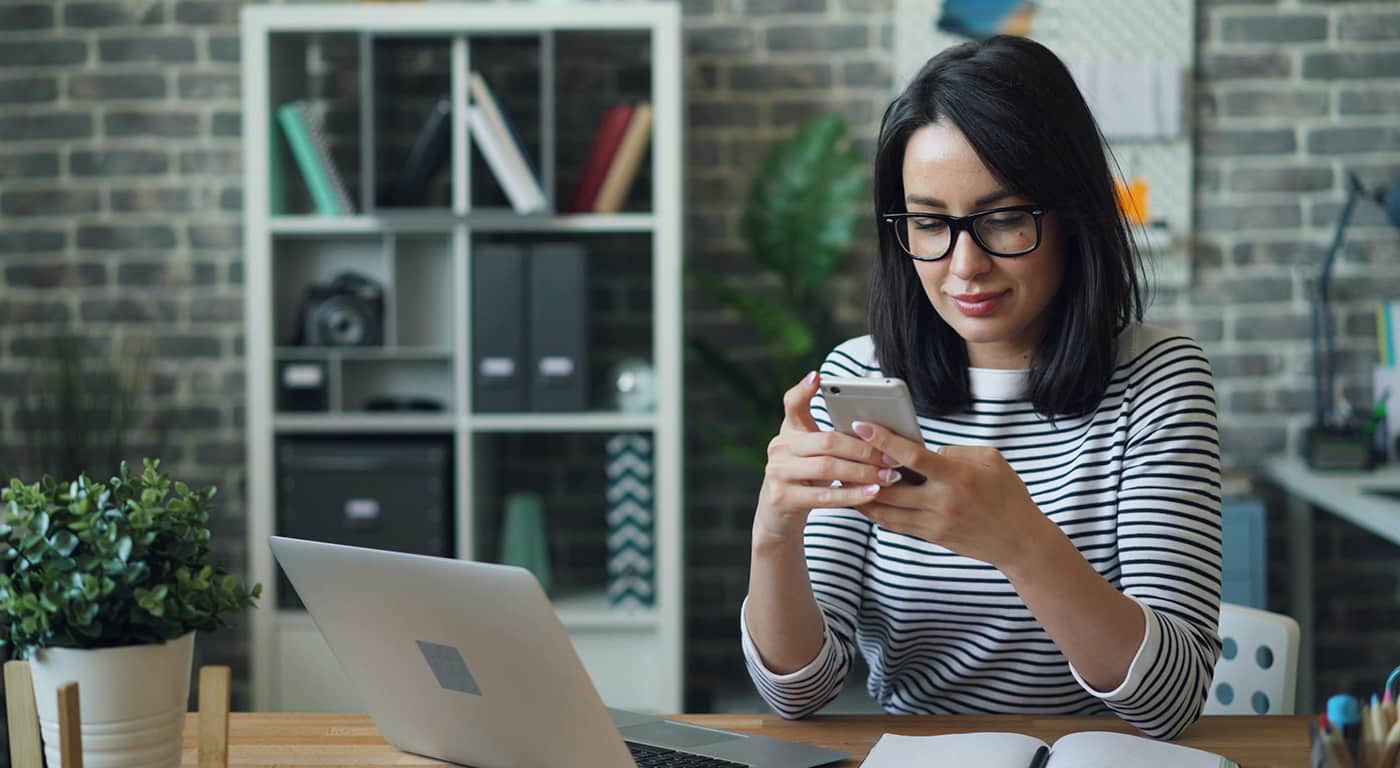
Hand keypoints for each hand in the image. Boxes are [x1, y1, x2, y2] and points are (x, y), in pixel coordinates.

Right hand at [753, 372, 901, 545]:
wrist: (778, 514)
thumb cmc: (805, 477)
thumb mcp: (811, 453)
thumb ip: (832, 437)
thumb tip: (875, 429)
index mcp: (789, 431)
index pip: (792, 404)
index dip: (803, 390)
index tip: (819, 376)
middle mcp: (778, 447)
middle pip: (827, 441)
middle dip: (864, 449)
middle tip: (892, 456)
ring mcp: (778, 472)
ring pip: (828, 468)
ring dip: (864, 472)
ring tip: (889, 476)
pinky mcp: (782, 498)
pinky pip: (825, 496)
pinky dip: (853, 495)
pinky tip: (874, 493)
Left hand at [848, 421, 1060, 570]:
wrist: (1019, 541)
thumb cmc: (1008, 494)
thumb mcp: (990, 460)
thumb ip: (955, 452)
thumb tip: (924, 450)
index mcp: (956, 477)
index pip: (912, 457)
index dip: (884, 440)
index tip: (862, 425)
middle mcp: (941, 501)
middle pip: (889, 486)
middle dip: (862, 469)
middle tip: (840, 451)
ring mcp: (934, 522)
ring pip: (885, 509)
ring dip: (861, 493)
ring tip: (842, 476)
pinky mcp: (931, 536)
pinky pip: (894, 523)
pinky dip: (876, 510)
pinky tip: (862, 498)